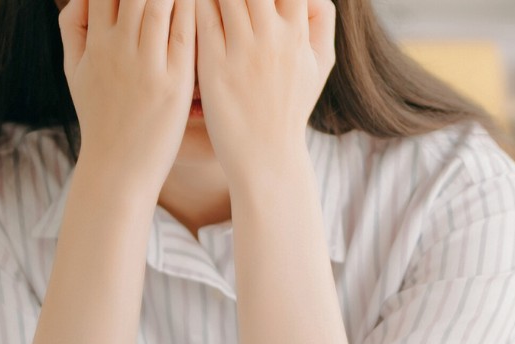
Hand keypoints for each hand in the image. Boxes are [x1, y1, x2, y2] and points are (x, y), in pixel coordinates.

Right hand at [59, 0, 195, 197]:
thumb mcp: (74, 74)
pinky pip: (185, 32)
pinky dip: (192, 9)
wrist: (117, 171)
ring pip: (160, 1)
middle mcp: (118, 48)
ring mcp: (147, 65)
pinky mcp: (174, 83)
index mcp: (95, 42)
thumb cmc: (100, 121)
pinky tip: (200, 4)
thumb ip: (73, 29)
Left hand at [194, 0, 335, 185]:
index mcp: (297, 35)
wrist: (267, 158)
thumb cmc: (291, 108)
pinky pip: (203, 20)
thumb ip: (322, 19)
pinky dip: (198, 5)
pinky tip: (193, 7)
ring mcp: (241, 54)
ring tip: (216, 3)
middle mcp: (270, 40)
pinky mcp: (213, 68)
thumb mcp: (320, 65)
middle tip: (233, 1)